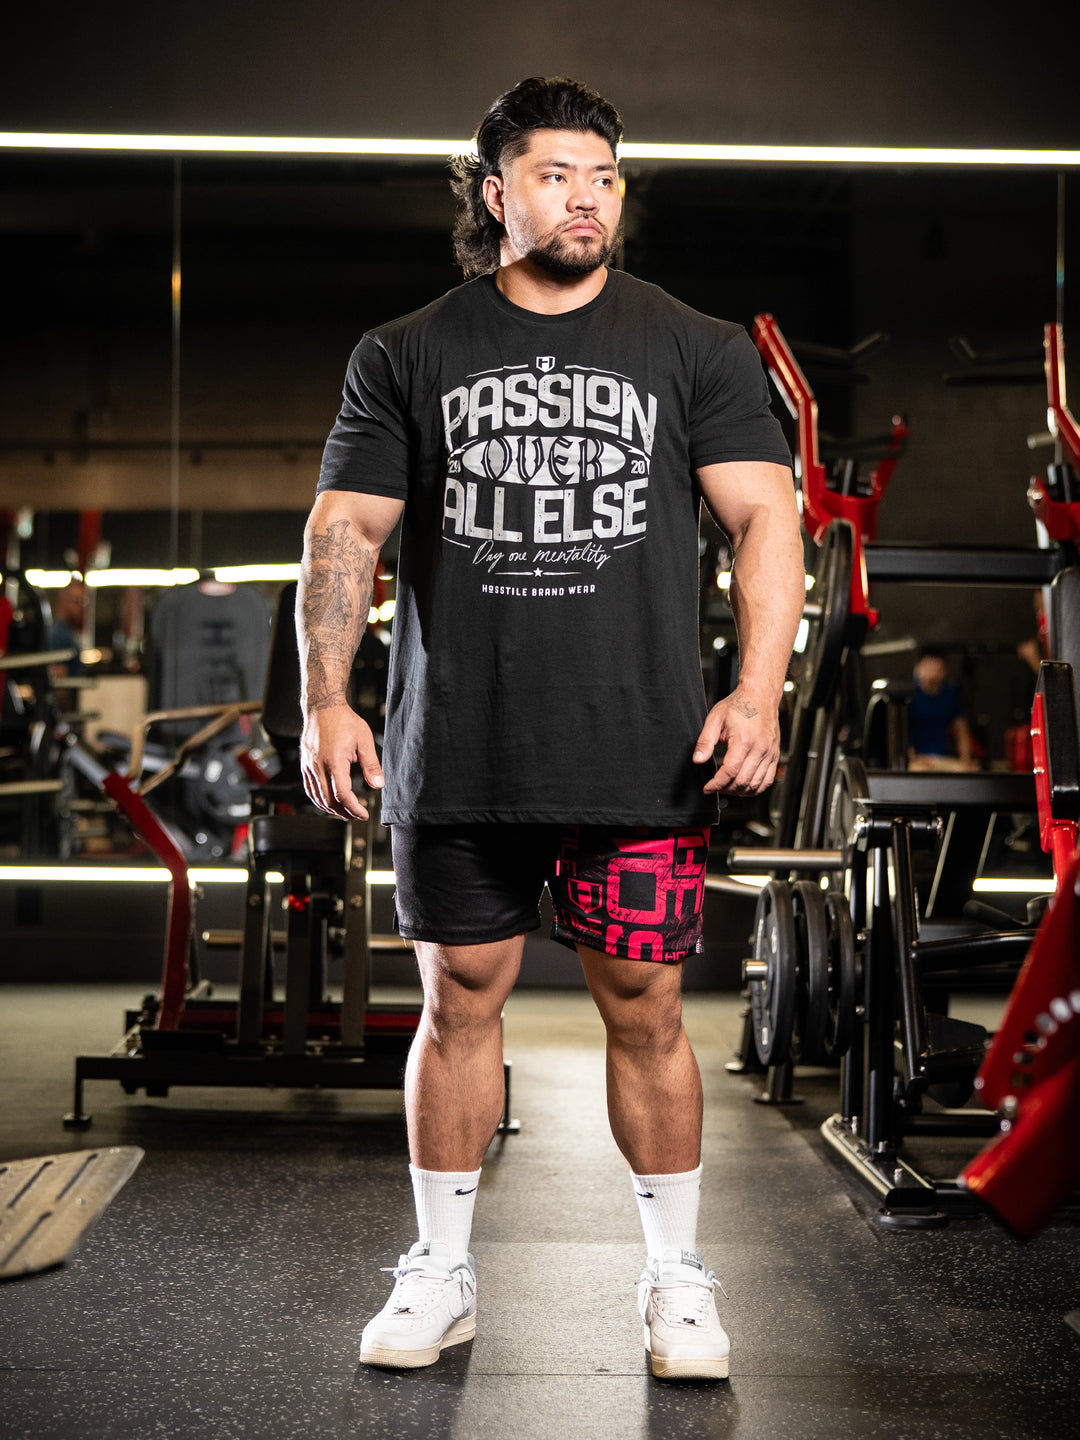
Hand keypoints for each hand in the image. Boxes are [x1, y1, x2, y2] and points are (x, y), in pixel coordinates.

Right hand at [299, 704, 383, 819]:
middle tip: (357, 816)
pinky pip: (309, 789)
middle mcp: (318, 766)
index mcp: (334, 761)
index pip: (342, 794)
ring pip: (317, 797)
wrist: (323, 707)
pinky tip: (329, 802)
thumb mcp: (364, 740)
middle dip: (344, 812)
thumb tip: (379, 785)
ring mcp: (309, 766)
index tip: (364, 814)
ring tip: (346, 812)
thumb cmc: (345, 721)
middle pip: (329, 801)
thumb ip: (371, 765)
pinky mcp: (305, 765)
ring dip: (331, 809)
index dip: (354, 808)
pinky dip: (319, 800)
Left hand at [694, 690, 779, 794]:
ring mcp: (769, 753)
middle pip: (742, 781)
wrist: (761, 695)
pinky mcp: (774, 755)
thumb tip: (697, 760)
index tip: (707, 788)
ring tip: (727, 788)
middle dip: (726, 789)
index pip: (729, 772)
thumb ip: (705, 741)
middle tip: (715, 787)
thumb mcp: (715, 718)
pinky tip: (744, 787)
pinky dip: (756, 789)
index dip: (716, 784)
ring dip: (739, 791)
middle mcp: (760, 749)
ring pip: (756, 784)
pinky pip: (768, 780)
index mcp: (744, 740)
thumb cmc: (739, 704)